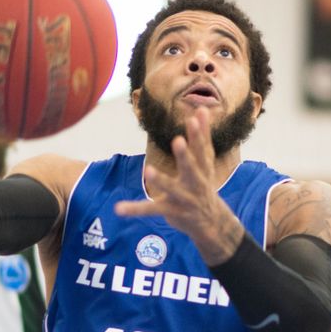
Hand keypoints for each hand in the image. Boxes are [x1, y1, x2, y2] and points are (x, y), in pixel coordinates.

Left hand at [114, 107, 242, 262]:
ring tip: (148, 171)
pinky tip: (119, 209)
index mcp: (203, 169)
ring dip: (161, 180)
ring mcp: (183, 198)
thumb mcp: (205, 162)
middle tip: (177, 140)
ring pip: (171, 188)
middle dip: (184, 156)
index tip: (195, 117)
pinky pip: (151, 210)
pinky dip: (135, 209)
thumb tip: (202, 108)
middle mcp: (195, 183)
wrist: (212, 222)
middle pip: (191, 168)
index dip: (199, 134)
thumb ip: (202, 137)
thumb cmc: (203, 184)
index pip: (202, 149)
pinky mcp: (171, 211)